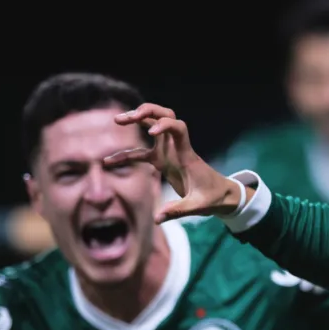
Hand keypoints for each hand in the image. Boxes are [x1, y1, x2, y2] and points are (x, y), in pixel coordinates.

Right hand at [108, 103, 244, 222]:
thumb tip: (157, 218)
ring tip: (117, 120)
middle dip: (147, 111)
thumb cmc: (212, 197)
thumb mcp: (197, 206)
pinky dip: (126, 154)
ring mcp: (168, 152)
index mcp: (186, 154)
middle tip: (129, 117)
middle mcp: (176, 147)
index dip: (165, 124)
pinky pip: (140, 153)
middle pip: (164, 116)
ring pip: (152, 125)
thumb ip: (178, 210)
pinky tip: (108, 162)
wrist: (220, 194)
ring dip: (136, 120)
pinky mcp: (162, 160)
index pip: (178, 127)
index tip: (151, 131)